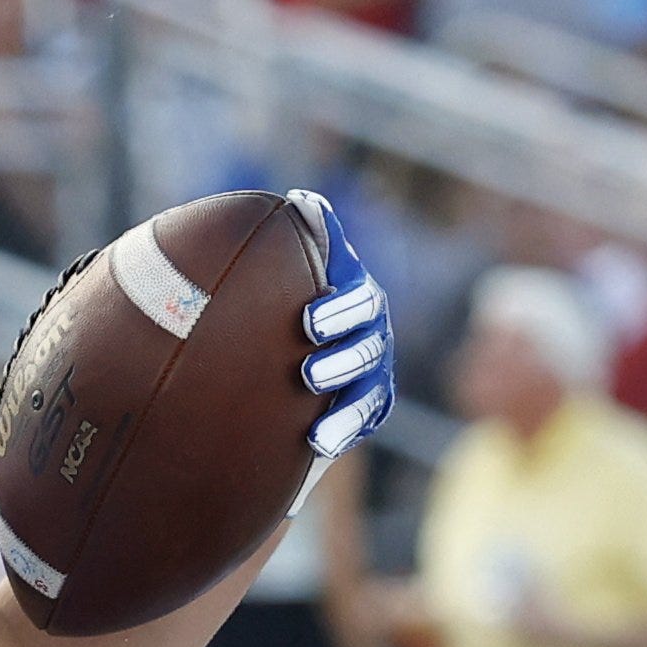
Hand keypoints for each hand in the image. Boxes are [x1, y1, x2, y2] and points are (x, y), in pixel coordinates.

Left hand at [291, 189, 393, 458]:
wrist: (276, 343)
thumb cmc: (273, 295)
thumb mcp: (282, 266)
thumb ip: (301, 238)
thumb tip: (303, 201)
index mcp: (351, 292)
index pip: (357, 298)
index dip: (339, 310)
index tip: (306, 324)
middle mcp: (369, 328)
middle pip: (369, 345)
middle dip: (343, 360)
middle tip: (308, 375)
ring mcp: (372, 366)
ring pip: (370, 386)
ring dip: (346, 406)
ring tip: (316, 431)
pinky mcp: (367, 402)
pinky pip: (366, 418)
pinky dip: (345, 431)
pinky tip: (318, 446)